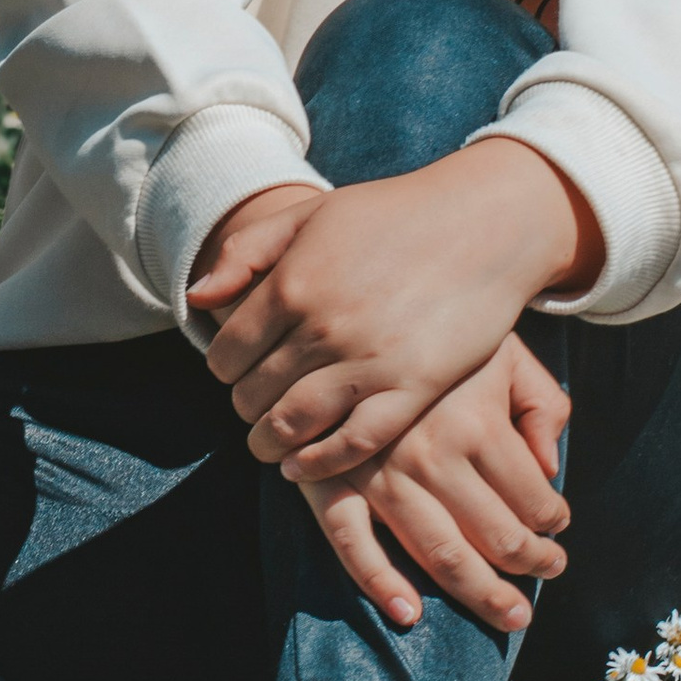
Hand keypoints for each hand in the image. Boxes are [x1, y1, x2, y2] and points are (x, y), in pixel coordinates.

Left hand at [203, 138, 600, 476]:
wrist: (484, 224)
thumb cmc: (395, 215)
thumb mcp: (313, 214)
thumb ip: (248, 251)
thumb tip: (197, 298)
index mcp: (293, 282)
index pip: (227, 352)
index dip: (222, 369)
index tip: (233, 374)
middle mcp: (324, 326)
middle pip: (254, 392)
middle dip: (244, 407)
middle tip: (252, 409)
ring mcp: (369, 361)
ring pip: (293, 424)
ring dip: (268, 442)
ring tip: (267, 444)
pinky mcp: (412, 389)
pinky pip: (351, 443)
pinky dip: (318, 463)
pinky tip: (302, 466)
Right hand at [295, 334, 570, 635]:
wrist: (355, 300)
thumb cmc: (442, 334)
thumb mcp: (508, 353)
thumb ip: (542, 405)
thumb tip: (550, 469)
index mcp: (478, 423)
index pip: (534, 501)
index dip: (555, 523)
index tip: (558, 527)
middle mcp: (430, 454)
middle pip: (496, 537)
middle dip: (532, 565)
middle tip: (550, 573)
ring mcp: (377, 471)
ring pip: (438, 553)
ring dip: (480, 592)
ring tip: (510, 613)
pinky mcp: (330, 478)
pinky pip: (351, 542)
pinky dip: (379, 583)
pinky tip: (409, 613)